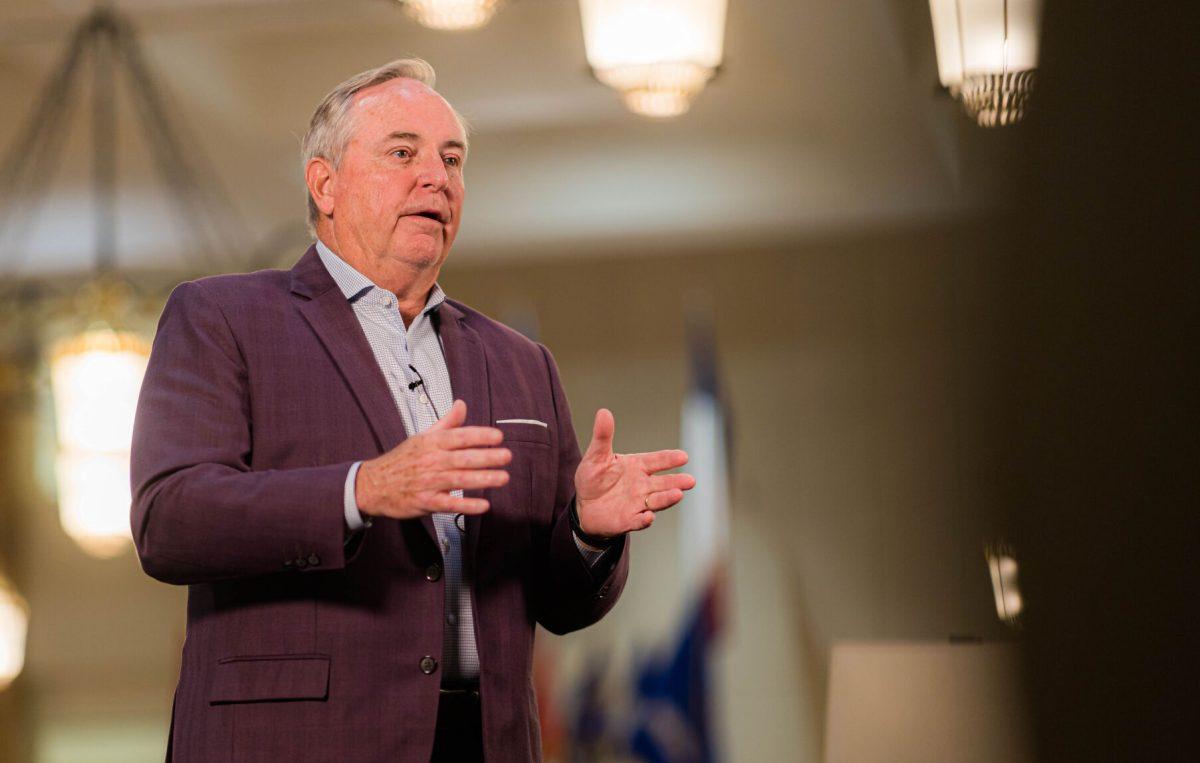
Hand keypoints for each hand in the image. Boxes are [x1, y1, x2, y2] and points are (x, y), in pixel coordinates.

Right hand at [355, 400, 510, 518]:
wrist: (372, 485)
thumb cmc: (402, 460)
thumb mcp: (422, 437)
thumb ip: (446, 423)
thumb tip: (462, 404)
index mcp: (431, 443)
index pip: (458, 436)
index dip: (479, 436)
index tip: (498, 437)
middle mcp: (430, 461)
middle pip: (462, 458)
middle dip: (487, 457)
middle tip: (507, 456)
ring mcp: (428, 482)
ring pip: (459, 480)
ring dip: (483, 479)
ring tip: (503, 478)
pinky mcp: (425, 502)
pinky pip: (449, 503)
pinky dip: (466, 505)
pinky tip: (483, 505)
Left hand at [575, 408, 695, 536]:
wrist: (584, 506)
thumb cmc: (594, 478)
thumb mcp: (596, 456)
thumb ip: (603, 436)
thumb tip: (603, 412)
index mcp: (637, 467)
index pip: (657, 461)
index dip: (670, 459)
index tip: (683, 456)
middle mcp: (642, 486)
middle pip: (663, 483)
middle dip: (676, 482)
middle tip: (690, 481)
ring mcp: (637, 504)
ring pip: (656, 501)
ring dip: (666, 499)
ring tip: (677, 494)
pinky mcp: (627, 520)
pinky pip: (637, 521)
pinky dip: (644, 520)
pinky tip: (649, 517)